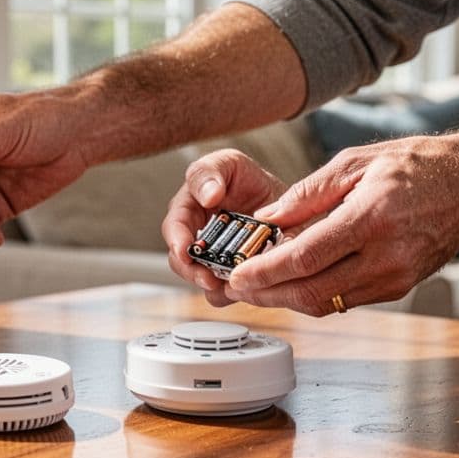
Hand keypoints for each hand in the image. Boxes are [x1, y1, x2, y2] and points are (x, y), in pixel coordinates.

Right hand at [161, 149, 288, 304]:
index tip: (185, 251)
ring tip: (231, 286)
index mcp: (188, 210)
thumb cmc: (248, 180)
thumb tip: (208, 196)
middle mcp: (195, 239)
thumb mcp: (230, 163)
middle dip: (193, 272)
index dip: (177, 241)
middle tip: (209, 278)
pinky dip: (234, 294)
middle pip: (182, 262)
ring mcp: (213, 261)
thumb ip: (211, 171)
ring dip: (214, 287)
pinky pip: (226, 294)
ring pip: (202, 282)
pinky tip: (247, 288)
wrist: (284, 205)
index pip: (174, 228)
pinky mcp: (231, 278)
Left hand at [226, 135, 458, 315]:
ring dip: (288, 300)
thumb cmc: (419, 166)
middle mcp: (385, 255)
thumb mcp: (356, 162)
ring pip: (328, 304)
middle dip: (267, 294)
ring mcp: (396, 277)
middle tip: (238, 287)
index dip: (264, 272)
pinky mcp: (400, 288)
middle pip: (311, 292)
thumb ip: (307, 193)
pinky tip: (296, 282)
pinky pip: (347, 301)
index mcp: (370, 218)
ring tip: (259, 286)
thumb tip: (266, 219)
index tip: (237, 275)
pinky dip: (316, 295)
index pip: (304, 258)